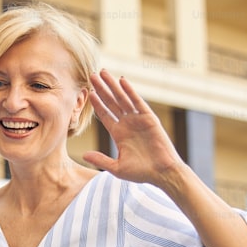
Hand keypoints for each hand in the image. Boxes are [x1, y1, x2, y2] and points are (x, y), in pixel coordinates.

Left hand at [83, 69, 186, 187]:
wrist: (162, 173)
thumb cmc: (141, 173)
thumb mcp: (117, 168)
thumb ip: (101, 160)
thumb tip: (84, 155)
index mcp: (119, 134)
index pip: (105, 115)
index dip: (97, 104)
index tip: (88, 93)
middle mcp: (127, 124)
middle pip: (111, 102)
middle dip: (101, 89)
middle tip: (91, 75)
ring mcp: (138, 120)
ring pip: (122, 98)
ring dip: (113, 85)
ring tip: (103, 73)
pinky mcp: (149, 118)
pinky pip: (137, 102)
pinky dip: (130, 91)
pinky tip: (122, 80)